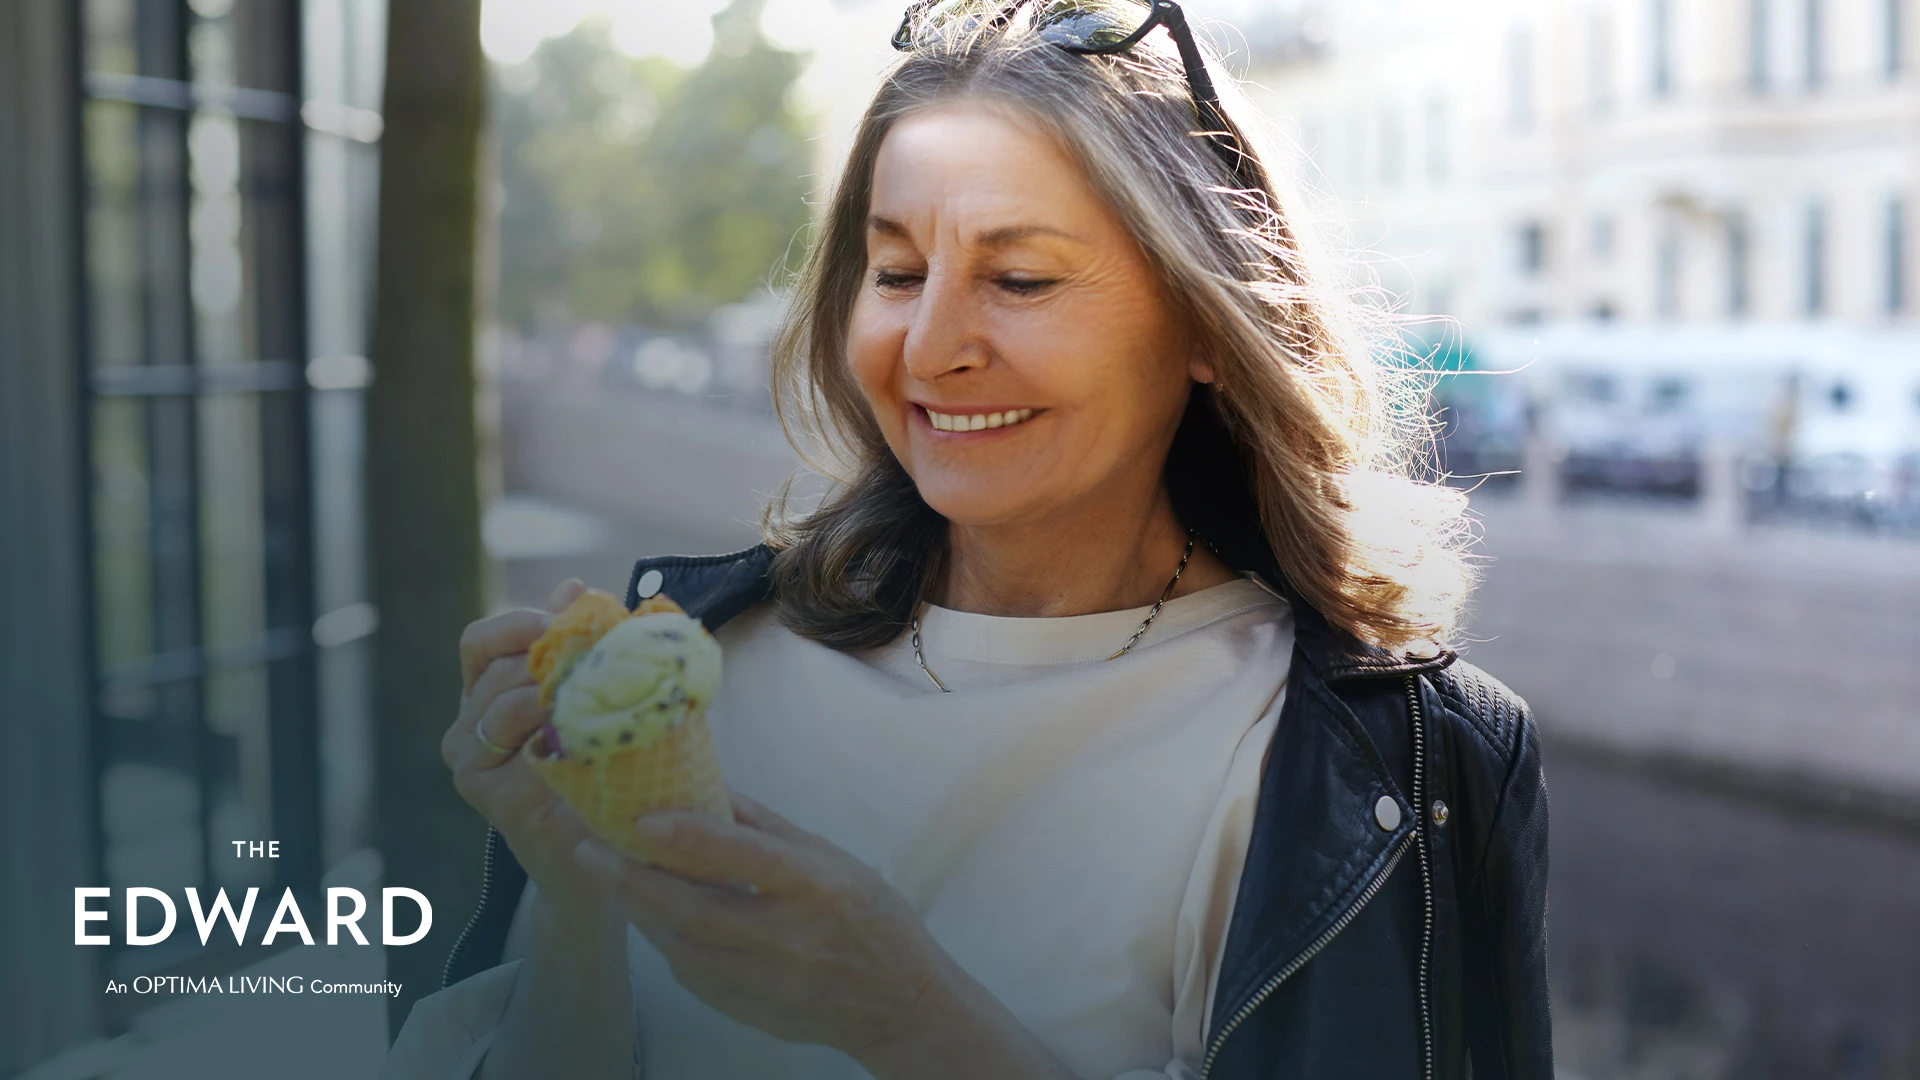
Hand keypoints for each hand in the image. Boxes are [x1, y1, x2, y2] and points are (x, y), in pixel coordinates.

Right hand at [442, 578, 604, 909]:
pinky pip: (513, 739)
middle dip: (548, 655)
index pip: (479, 640)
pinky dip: (551, 723)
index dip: (517, 622)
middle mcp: (466, 727)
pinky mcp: (487, 791)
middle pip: (493, 666)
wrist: (607, 851)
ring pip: (500, 698)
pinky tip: (586, 727)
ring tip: (597, 693)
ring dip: (552, 688)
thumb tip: (572, 585)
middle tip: (599, 659)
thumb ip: (575, 646)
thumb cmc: (603, 771)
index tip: (565, 622)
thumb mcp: (591, 698)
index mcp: (484, 696)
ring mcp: (471, 762)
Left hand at [571, 790, 960, 1061]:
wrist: (900, 1005)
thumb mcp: (832, 858)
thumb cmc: (870, 918)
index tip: (641, 819)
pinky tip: (650, 918)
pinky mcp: (752, 1011)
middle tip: (588, 851)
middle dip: (634, 881)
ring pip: (684, 947)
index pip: (749, 859)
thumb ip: (767, 826)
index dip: (693, 839)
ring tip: (607, 876)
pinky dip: (666, 944)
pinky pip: (694, 976)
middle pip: (697, 911)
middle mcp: (792, 937)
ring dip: (640, 911)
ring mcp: (769, 983)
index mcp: (819, 887)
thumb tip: (709, 783)